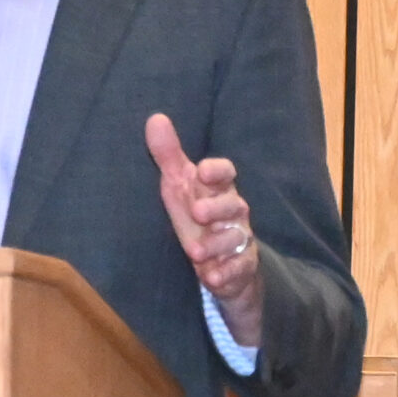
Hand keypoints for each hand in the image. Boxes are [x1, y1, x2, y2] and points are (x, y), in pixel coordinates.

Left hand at [146, 113, 261, 346]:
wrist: (221, 259)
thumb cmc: (198, 214)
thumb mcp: (180, 186)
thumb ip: (169, 156)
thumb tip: (155, 118)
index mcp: (219, 188)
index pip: (226, 173)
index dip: (217, 171)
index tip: (202, 171)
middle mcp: (234, 212)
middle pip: (234, 205)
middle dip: (217, 208)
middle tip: (197, 213)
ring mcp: (240, 239)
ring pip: (236, 238)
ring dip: (217, 244)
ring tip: (195, 252)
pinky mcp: (242, 266)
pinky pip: (240, 269)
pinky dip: (228, 274)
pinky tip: (213, 278)